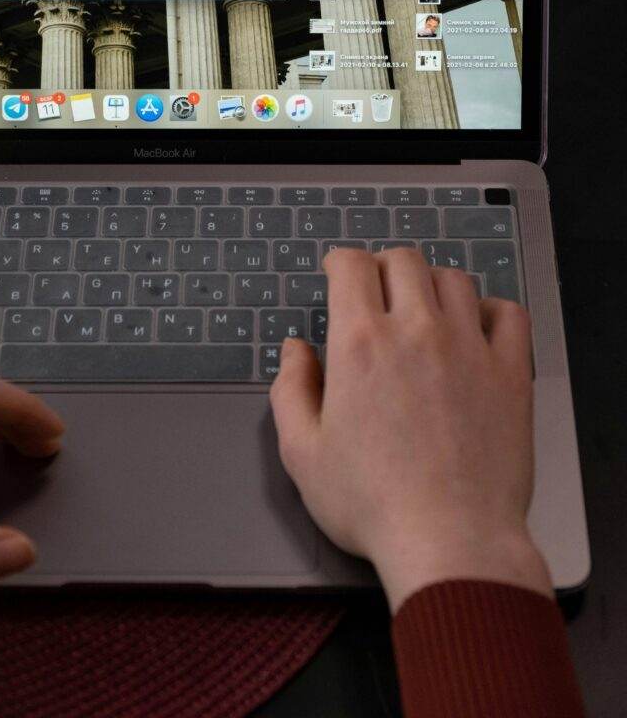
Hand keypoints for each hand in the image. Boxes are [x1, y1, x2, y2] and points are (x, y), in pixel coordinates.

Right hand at [270, 248, 552, 611]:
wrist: (449, 540)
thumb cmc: (372, 504)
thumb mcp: (303, 453)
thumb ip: (290, 390)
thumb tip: (295, 350)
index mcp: (360, 343)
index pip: (352, 265)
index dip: (340, 262)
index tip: (338, 274)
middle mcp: (416, 331)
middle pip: (404, 260)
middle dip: (383, 266)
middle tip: (377, 290)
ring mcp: (469, 347)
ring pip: (454, 279)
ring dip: (433, 284)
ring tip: (424, 308)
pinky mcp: (509, 372)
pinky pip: (508, 313)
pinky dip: (490, 309)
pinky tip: (475, 328)